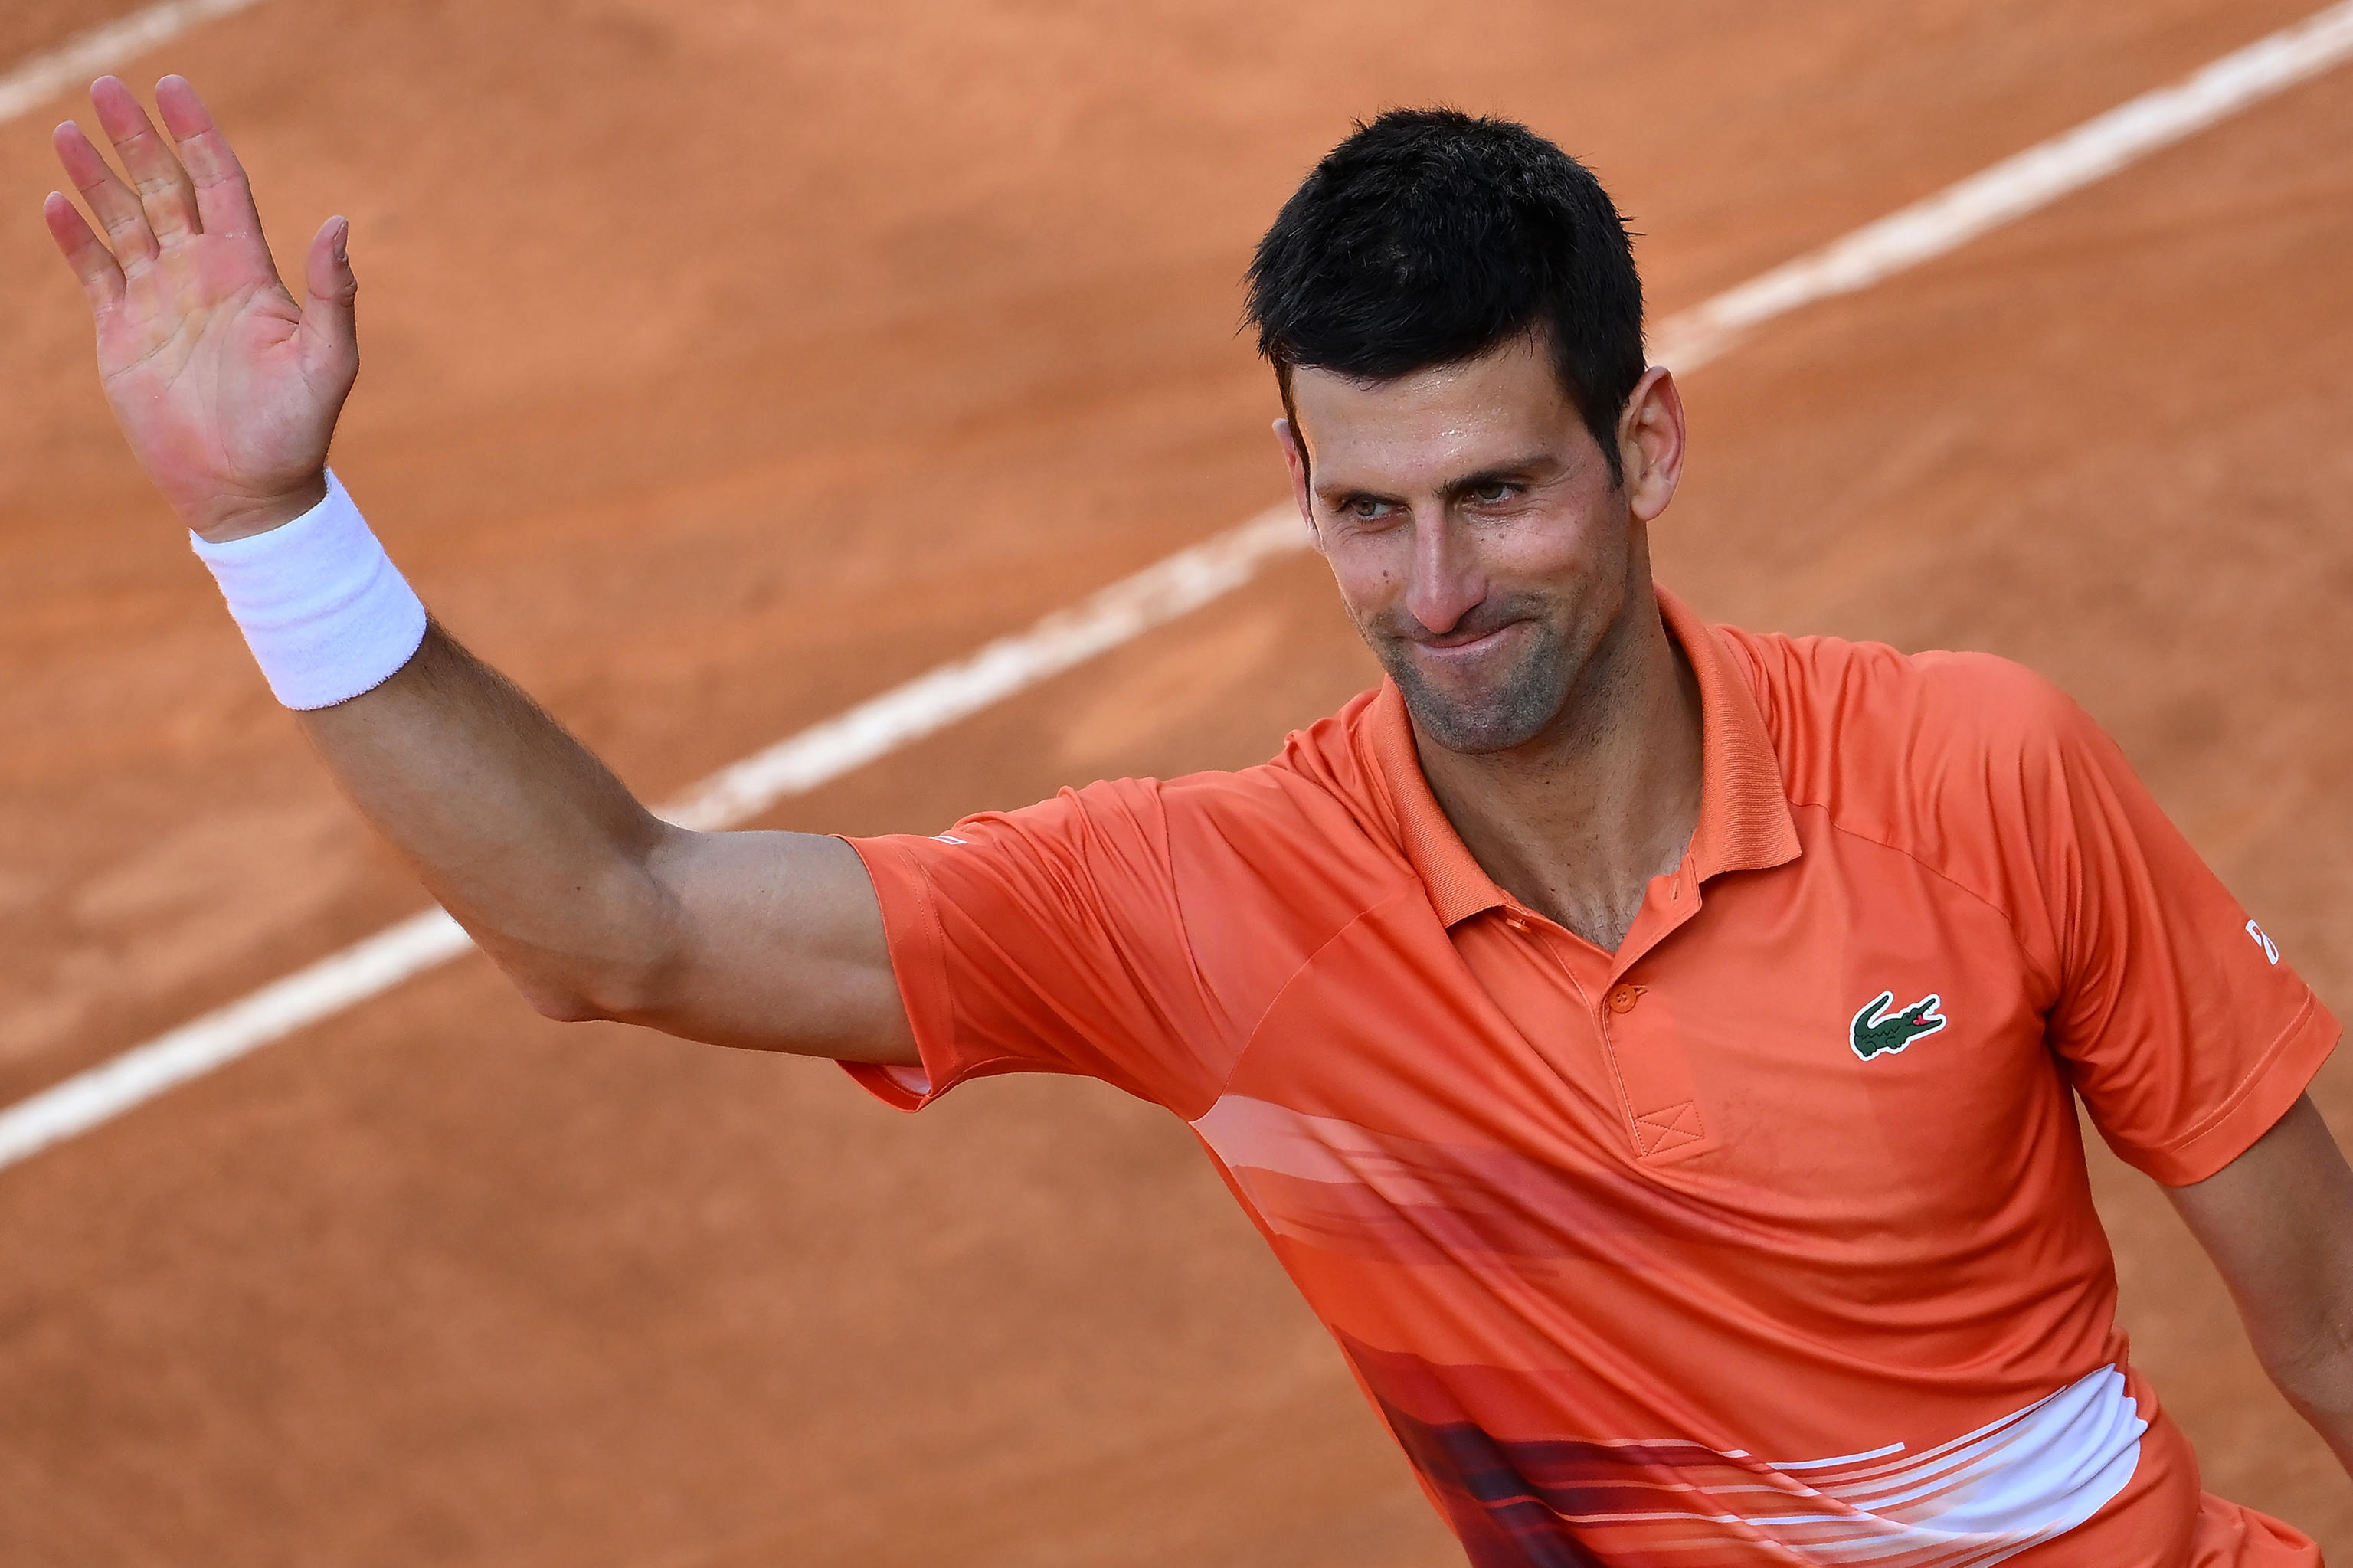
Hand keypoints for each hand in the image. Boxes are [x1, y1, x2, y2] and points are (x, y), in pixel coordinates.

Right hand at [44, 76, 356, 540]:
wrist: (249, 491)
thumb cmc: (298, 430)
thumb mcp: (330, 360)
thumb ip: (334, 292)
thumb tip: (339, 221)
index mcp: (247, 271)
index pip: (218, 183)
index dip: (198, 135)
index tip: (174, 89)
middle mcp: (201, 275)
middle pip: (163, 188)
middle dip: (136, 138)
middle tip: (108, 85)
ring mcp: (159, 300)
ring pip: (122, 220)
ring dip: (96, 176)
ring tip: (68, 129)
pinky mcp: (123, 333)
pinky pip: (96, 272)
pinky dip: (76, 238)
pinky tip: (57, 202)